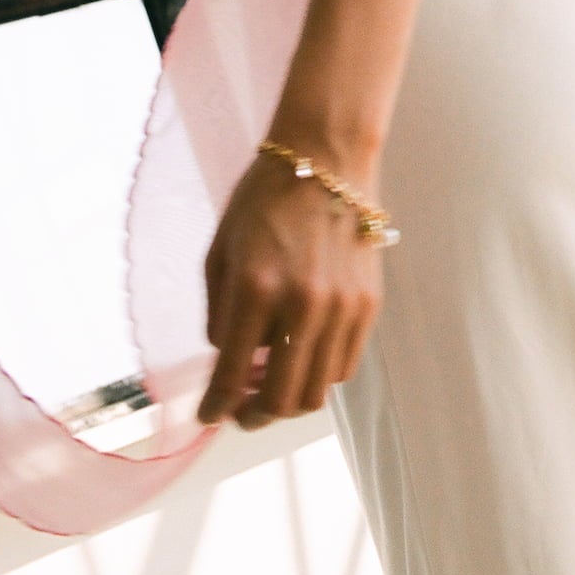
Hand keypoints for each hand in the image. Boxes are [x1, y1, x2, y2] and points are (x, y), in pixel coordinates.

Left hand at [197, 148, 383, 430]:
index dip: (213, 407)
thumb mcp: (221, 251)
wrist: (326, 158)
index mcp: (255, 289)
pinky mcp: (368, 304)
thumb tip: (226, 360)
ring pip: (316, 393)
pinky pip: (344, 366)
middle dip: (251, 417)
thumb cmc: (263, 198)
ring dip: (288, 402)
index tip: (207, 416)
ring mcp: (341, 307)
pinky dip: (320, 375)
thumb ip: (220, 313)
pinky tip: (304, 359)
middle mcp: (301, 305)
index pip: (230, 377)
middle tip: (240, 411)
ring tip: (272, 389)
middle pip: (278, 400)